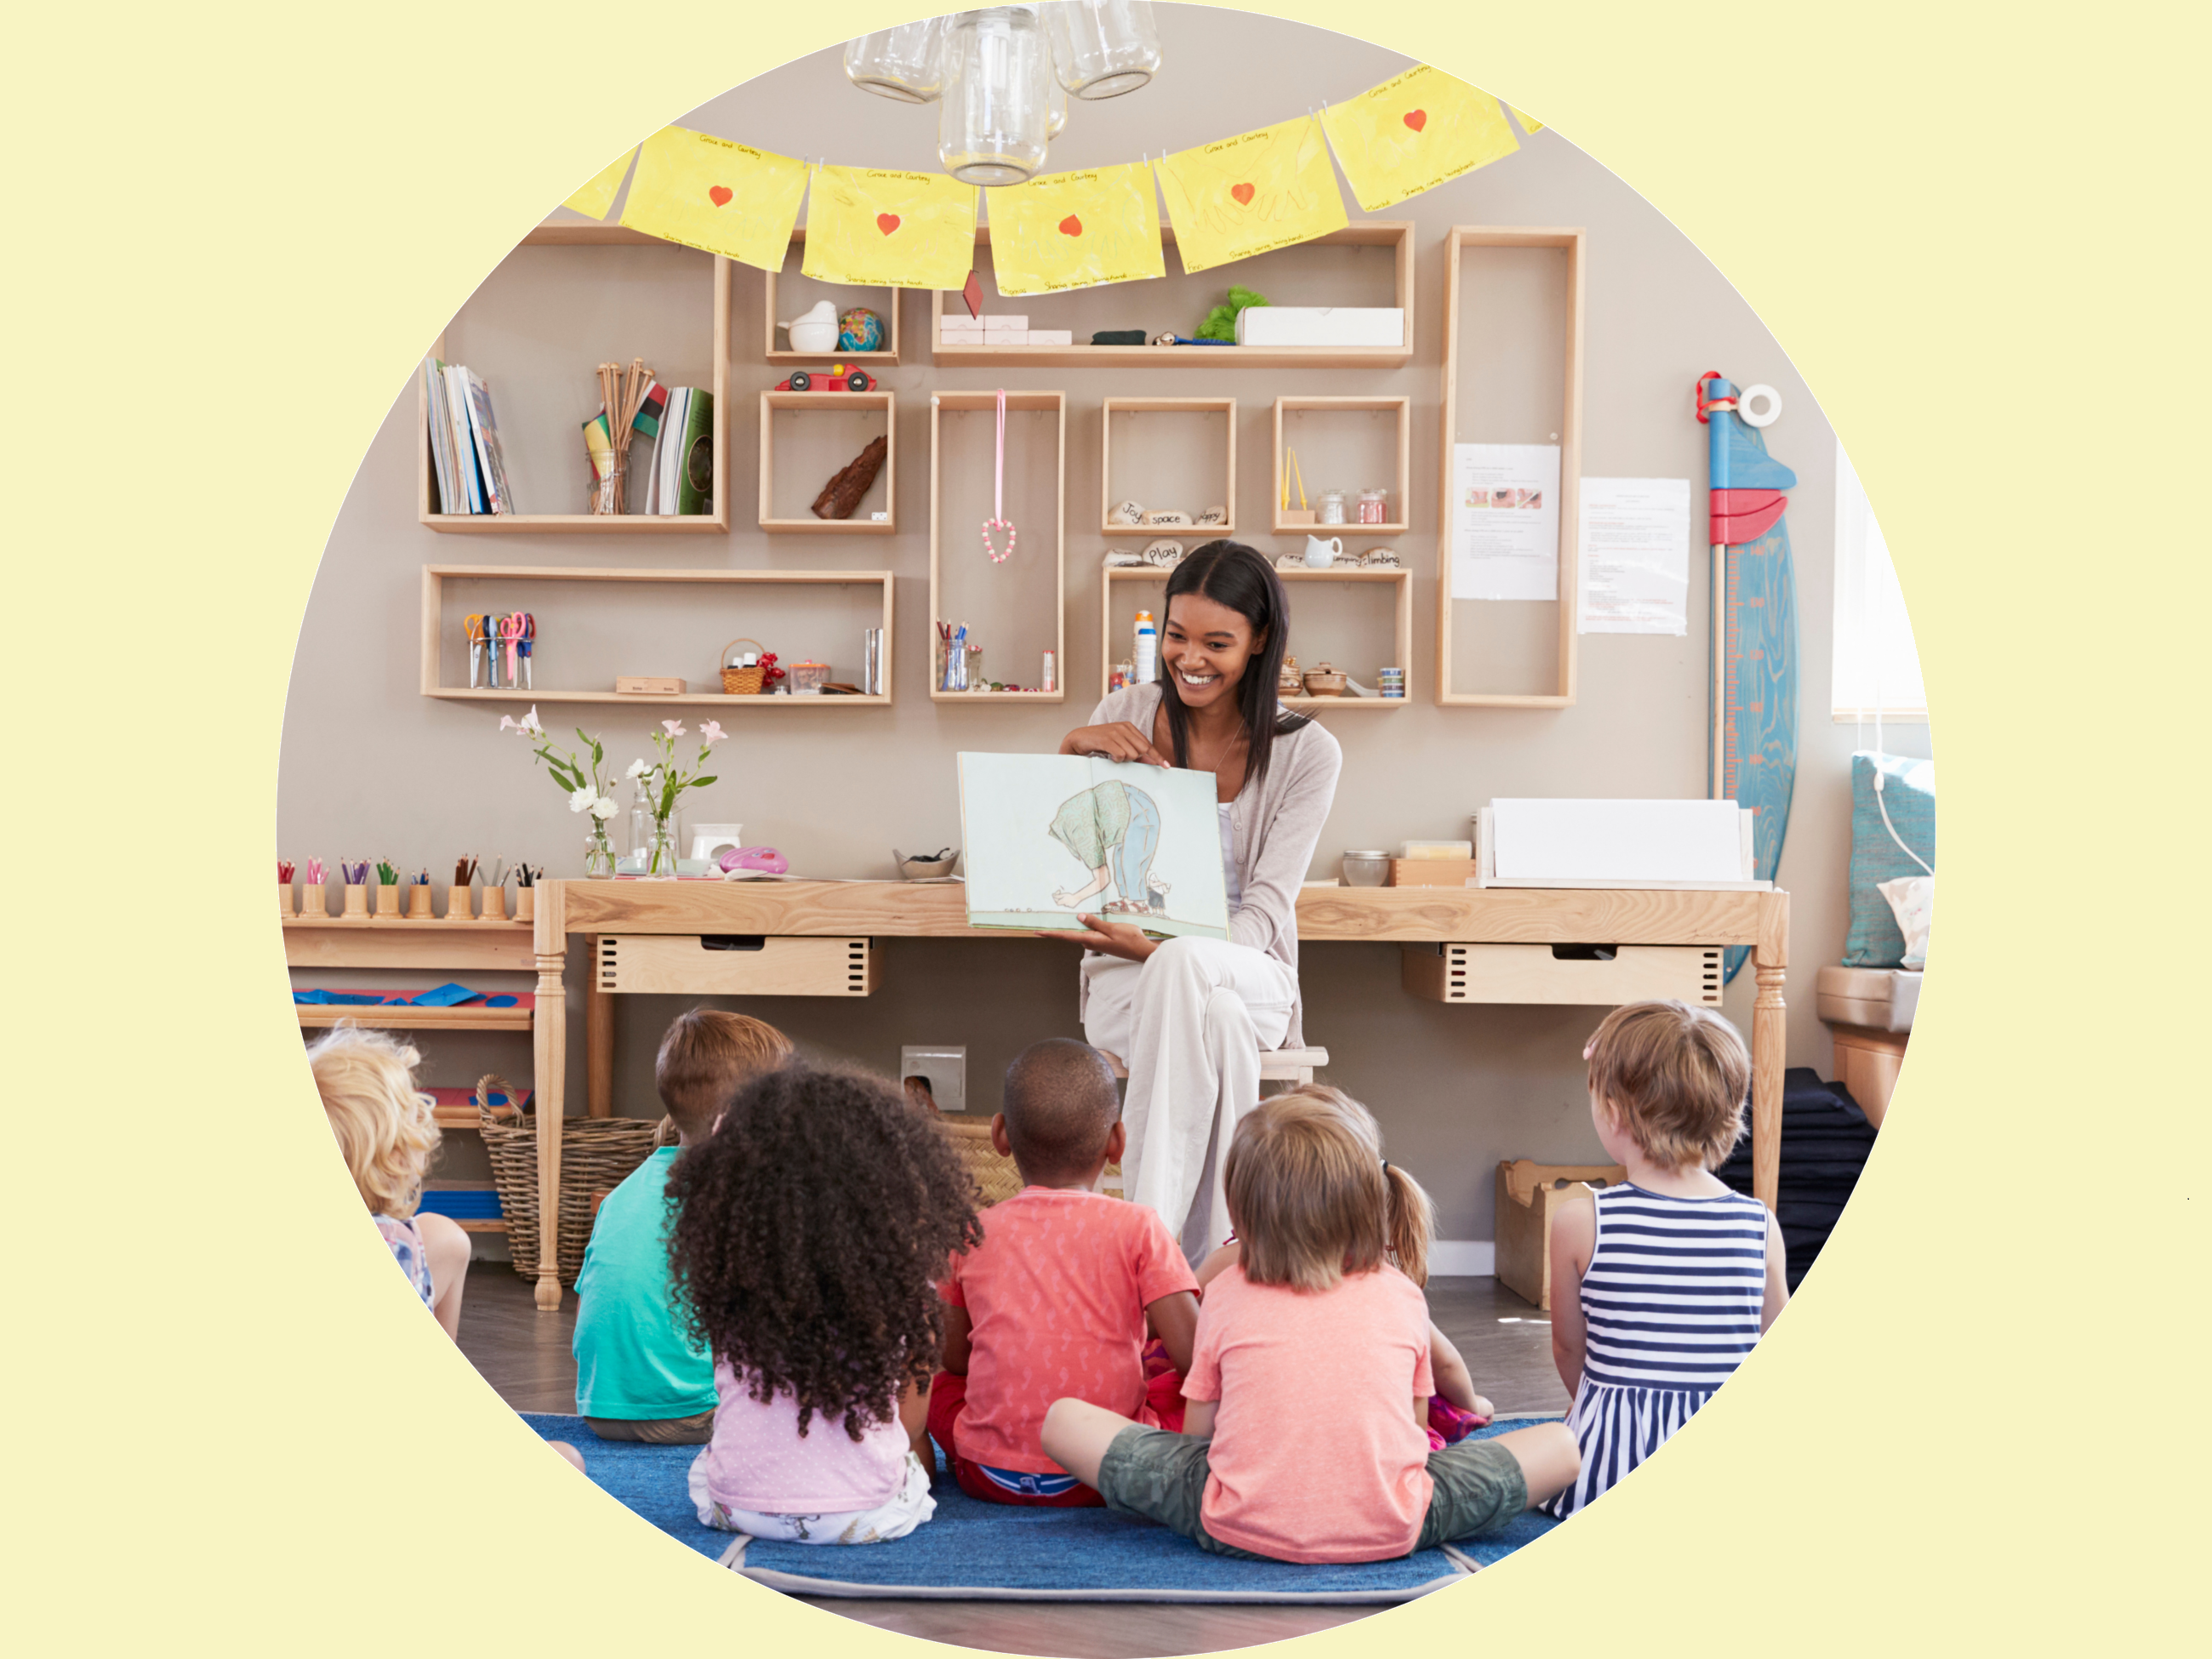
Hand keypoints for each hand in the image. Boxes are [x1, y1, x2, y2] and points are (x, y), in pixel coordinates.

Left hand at [1035, 912, 1158, 962]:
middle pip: (1069, 935)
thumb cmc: (1129, 939)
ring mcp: (1096, 943)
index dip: (1051, 934)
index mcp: (1090, 940)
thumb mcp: (1112, 928)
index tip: (1037, 933)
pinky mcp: (1102, 942)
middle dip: (1056, 931)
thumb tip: (1079, 917)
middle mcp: (1090, 942)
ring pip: (1078, 934)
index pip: (1066, 936)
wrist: (1142, 951)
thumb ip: (1095, 923)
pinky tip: (1080, 921)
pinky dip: (1081, 928)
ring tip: (1058, 919)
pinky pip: (1087, 933)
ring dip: (1069, 928)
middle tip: (1043, 924)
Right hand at [1060, 722, 1168, 766]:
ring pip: (1132, 754)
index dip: (1157, 756)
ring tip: (1112, 755)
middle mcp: (1124, 727)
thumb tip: (1150, 762)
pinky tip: (1109, 756)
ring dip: (1123, 759)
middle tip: (1120, 757)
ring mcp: (1116, 732)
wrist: (1079, 738)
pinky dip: (1116, 759)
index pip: (1147, 744)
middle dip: (1134, 758)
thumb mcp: (1118, 744)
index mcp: (1129, 727)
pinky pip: (1121, 755)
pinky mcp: (1107, 739)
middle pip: (1142, 750)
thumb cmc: (1100, 743)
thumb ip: (1133, 751)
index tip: (1166, 766)